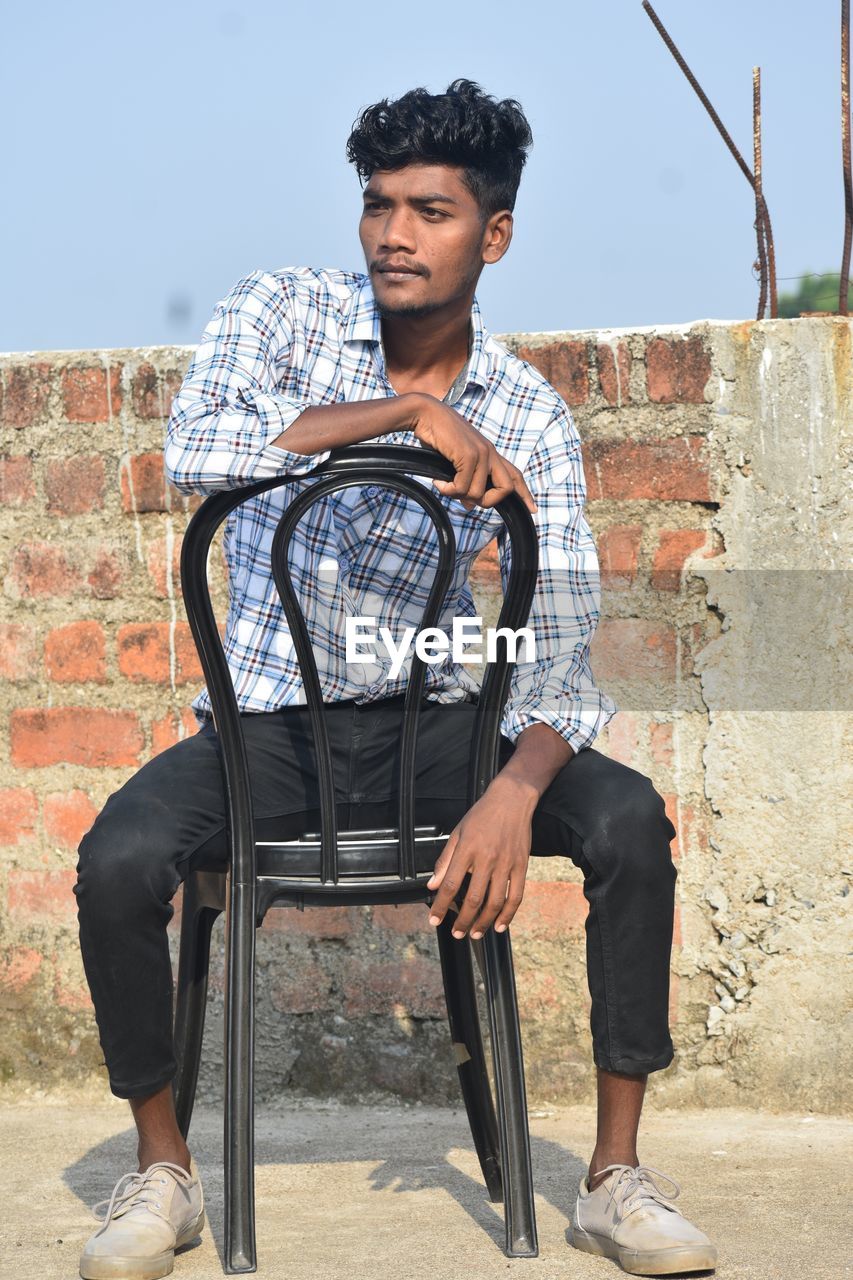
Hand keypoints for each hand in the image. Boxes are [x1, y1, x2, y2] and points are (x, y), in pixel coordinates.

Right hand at [409, 394, 537, 515]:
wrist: (426, 413)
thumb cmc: (437, 437)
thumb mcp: (454, 463)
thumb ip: (465, 481)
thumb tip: (469, 505)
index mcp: (490, 453)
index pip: (514, 475)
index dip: (524, 494)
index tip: (533, 509)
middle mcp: (490, 453)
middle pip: (506, 488)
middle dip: (489, 502)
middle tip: (467, 502)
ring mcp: (482, 453)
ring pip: (478, 493)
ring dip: (458, 495)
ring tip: (444, 485)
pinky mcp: (469, 455)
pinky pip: (462, 487)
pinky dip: (448, 490)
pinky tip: (437, 481)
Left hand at [425, 776, 535, 938]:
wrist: (512, 800)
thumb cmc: (482, 815)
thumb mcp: (457, 833)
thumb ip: (444, 861)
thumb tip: (432, 884)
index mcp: (467, 850)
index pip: (450, 885)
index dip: (441, 906)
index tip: (435, 919)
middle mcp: (487, 859)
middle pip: (473, 899)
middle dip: (462, 921)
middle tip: (457, 933)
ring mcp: (506, 864)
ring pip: (494, 902)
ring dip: (483, 922)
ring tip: (475, 934)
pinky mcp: (521, 866)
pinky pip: (515, 896)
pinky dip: (508, 915)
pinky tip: (499, 926)